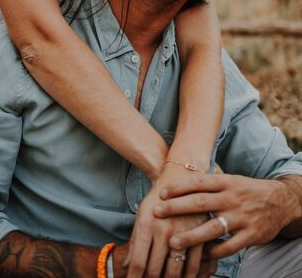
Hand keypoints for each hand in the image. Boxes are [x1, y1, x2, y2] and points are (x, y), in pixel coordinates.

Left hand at [126, 164, 207, 277]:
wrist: (181, 178)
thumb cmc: (157, 199)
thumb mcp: (142, 216)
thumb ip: (134, 242)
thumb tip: (125, 267)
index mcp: (146, 226)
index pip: (138, 263)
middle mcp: (163, 231)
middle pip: (155, 271)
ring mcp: (182, 233)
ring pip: (175, 271)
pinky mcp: (199, 235)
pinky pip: (194, 265)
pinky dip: (189, 276)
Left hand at [154, 173, 297, 259]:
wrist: (279, 201)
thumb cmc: (245, 191)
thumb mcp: (229, 180)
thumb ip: (207, 184)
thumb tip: (177, 182)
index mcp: (225, 183)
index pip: (199, 182)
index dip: (179, 187)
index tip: (161, 192)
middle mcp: (231, 198)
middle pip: (200, 203)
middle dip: (177, 208)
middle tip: (157, 212)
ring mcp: (241, 218)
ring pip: (212, 228)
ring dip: (191, 236)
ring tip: (172, 242)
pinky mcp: (250, 235)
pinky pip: (229, 246)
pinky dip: (213, 252)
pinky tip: (199, 256)